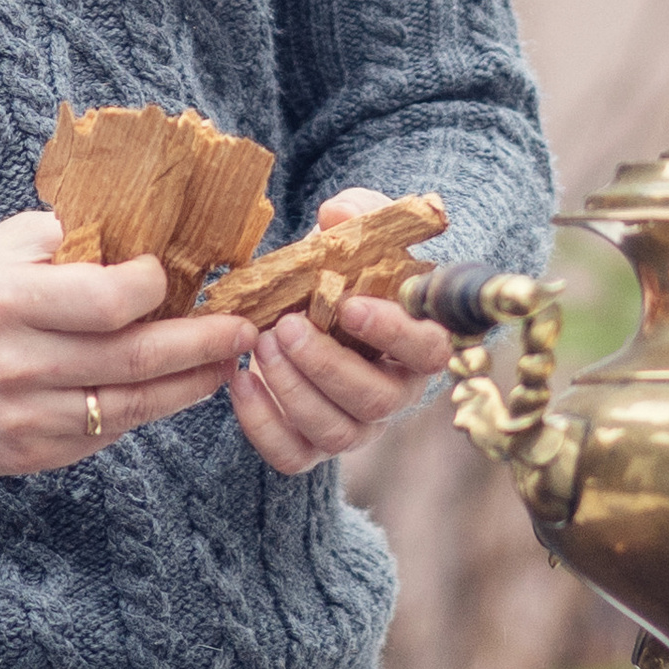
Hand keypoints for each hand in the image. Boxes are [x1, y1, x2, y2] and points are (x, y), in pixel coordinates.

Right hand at [0, 211, 257, 474]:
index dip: (156, 287)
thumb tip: (153, 235)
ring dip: (189, 385)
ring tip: (224, 363)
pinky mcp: (29, 454)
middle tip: (244, 329)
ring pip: (132, 407)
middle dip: (203, 343)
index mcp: (9, 301)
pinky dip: (143, 410)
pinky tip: (169, 390)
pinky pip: (105, 435)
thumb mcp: (0, 247)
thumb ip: (73, 240)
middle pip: (135, 359)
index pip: (110, 301)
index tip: (173, 275)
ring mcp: (24, 418)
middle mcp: (18, 364)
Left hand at [227, 188, 458, 474]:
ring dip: (292, 390)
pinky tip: (240, 379)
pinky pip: (291, 455)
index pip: (429, 352)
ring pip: (335, 432)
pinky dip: (261, 424)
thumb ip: (356, 216)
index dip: (394, 333)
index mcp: (418, 344)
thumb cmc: (339, 271)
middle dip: (326, 365)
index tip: (348, 304)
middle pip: (375, 401)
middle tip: (284, 326)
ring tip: (260, 343)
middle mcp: (394, 394)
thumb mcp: (352, 234)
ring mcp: (355, 426)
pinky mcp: (311, 445)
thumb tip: (338, 214)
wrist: (304, 306)